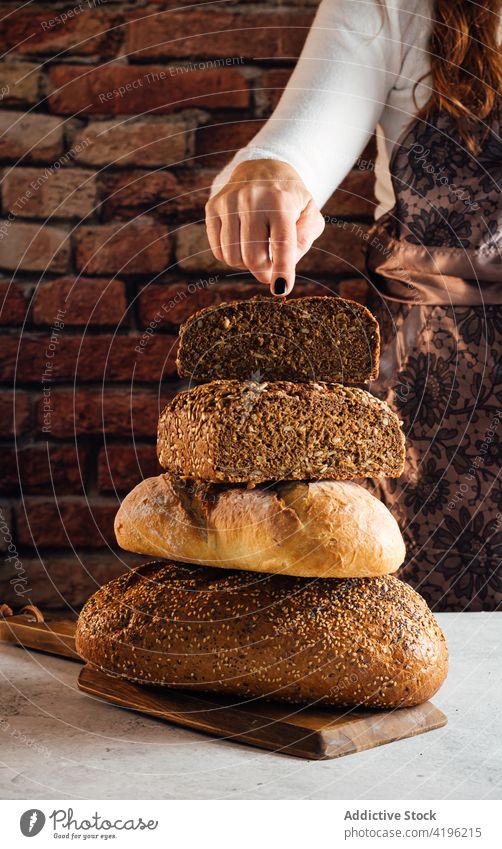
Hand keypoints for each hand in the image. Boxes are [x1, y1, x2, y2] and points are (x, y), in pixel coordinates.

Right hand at [205, 159, 324, 294]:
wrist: (262, 166)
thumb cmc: (289, 197)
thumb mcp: (309, 212)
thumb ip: (305, 238)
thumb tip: (286, 262)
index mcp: (280, 200)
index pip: (281, 243)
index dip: (281, 270)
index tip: (281, 290)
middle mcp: (252, 199)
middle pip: (253, 257)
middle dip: (264, 272)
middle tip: (271, 270)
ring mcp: (229, 202)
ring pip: (233, 257)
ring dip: (246, 265)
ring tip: (257, 252)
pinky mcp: (213, 207)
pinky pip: (219, 251)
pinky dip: (231, 257)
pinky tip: (242, 245)